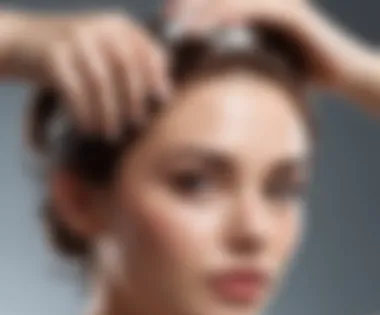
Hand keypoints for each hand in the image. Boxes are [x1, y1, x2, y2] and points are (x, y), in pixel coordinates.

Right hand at [4, 11, 170, 137]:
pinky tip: (87, 128)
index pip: (147, 51)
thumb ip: (135, 65)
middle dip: (133, 100)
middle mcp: (100, 27)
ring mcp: (75, 38)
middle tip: (134, 125)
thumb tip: (167, 94)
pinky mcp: (53, 54)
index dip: (158, 77)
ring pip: (100, 82)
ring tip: (110, 134)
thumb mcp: (107, 51)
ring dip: (107, 113)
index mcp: (119, 26)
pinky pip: (74, 90)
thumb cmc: (78, 56)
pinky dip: (83, 113)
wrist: (25, 40)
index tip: (162, 102)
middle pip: (126, 67)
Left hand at [165, 0, 376, 92]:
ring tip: (180, 20)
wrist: (339, 71)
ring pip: (234, 2)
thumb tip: (216, 77)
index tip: (168, 21)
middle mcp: (266, 3)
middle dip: (192, 6)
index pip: (220, 7)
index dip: (194, 10)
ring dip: (205, 8)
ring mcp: (279, 6)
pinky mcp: (291, 15)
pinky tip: (212, 21)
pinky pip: (256, 10)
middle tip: (166, 16)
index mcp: (258, 12)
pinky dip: (232, 14)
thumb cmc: (300, 71)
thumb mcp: (265, 65)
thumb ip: (243, 61)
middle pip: (222, 0)